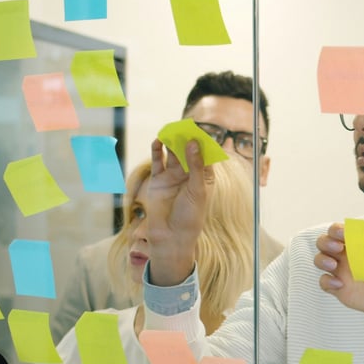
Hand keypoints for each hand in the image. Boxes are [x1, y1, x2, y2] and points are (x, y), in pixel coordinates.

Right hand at [146, 138, 212, 285]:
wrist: (170, 236)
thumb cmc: (190, 216)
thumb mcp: (198, 190)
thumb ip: (196, 165)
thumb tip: (193, 142)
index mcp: (205, 177)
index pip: (205, 155)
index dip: (202, 142)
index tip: (199, 130)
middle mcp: (189, 174)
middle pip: (188, 151)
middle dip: (185, 139)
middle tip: (182, 127)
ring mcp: (173, 176)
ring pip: (173, 153)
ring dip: (172, 142)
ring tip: (170, 132)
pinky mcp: (158, 180)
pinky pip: (158, 161)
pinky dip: (157, 151)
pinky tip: (158, 141)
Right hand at [313, 207, 363, 355]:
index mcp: (358, 243)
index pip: (338, 231)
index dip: (335, 229)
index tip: (343, 234)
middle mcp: (348, 256)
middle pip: (324, 243)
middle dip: (325, 242)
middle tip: (338, 248)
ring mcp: (343, 272)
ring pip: (320, 261)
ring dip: (321, 260)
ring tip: (333, 265)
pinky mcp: (340, 290)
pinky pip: (324, 283)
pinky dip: (327, 282)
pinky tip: (340, 284)